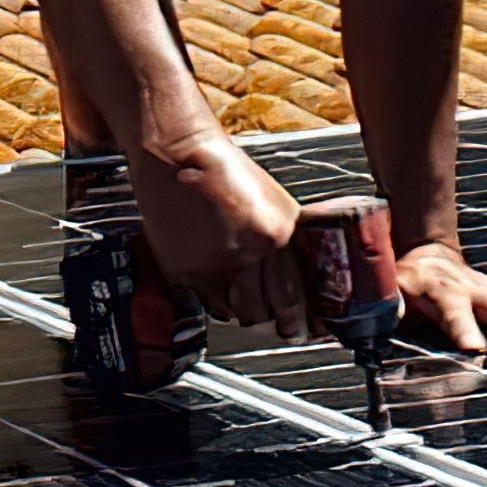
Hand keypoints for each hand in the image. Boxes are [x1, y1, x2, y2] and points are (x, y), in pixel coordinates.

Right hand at [129, 132, 308, 336]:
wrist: (178, 156)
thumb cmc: (223, 171)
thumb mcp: (271, 200)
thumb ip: (284, 236)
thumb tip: (296, 270)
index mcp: (280, 231)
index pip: (299, 290)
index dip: (305, 316)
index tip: (308, 329)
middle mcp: (254, 251)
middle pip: (272, 309)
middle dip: (281, 323)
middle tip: (285, 329)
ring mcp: (220, 264)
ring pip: (242, 312)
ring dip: (248, 314)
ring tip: (252, 310)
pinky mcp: (190, 270)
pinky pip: (212, 304)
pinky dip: (219, 305)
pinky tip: (224, 296)